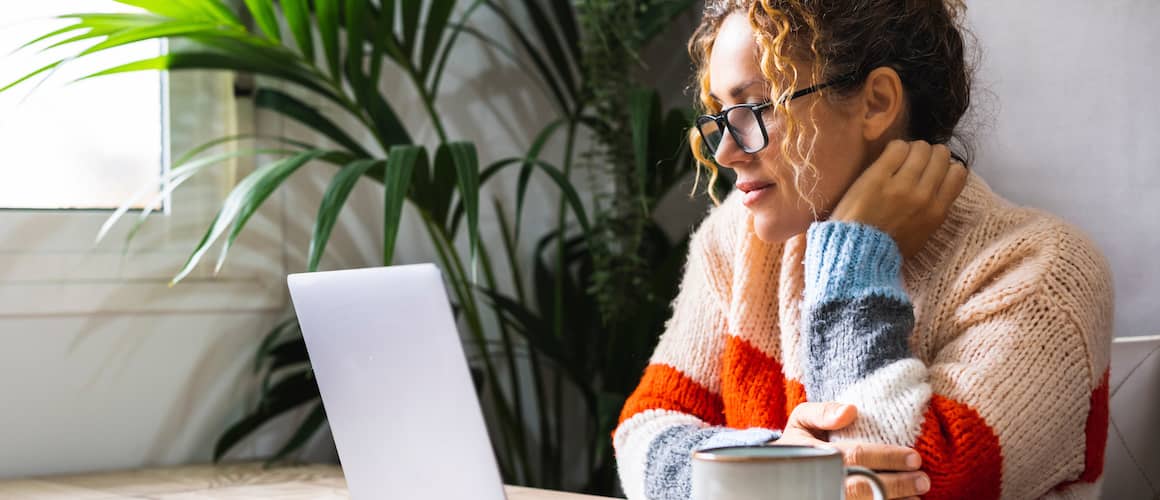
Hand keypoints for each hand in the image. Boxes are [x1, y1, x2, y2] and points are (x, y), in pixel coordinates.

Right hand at [775, 402, 929, 499]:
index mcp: (816, 454)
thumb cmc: (799, 442)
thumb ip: (822, 411)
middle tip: (923, 480)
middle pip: (866, 487)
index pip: (856, 456)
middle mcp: (822, 480)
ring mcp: (828, 495)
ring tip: (916, 495)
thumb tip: (851, 410)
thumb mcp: (801, 420)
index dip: (887, 457)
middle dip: (898, 484)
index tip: (914, 457)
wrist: (779, 472)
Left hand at [830, 140, 968, 258]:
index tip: (932, 171)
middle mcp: (924, 195)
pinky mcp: (878, 176)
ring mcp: (901, 185)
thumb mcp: (923, 234)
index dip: (945, 166)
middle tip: (914, 163)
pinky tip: (887, 159)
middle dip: (929, 155)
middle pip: (940, 155)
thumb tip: (939, 185)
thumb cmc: (888, 247)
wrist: (857, 253)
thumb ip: (934, 210)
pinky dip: (895, 148)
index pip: (958, 173)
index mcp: (937, 211)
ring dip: (911, 150)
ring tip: (899, 160)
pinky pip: (897, 147)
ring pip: (920, 148)